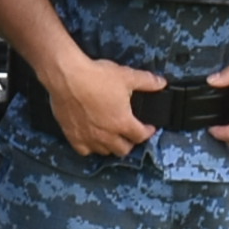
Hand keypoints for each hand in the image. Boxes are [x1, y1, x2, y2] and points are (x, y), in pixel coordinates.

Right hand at [41, 50, 161, 158]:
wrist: (67, 77)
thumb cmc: (95, 77)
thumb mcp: (126, 76)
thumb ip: (147, 82)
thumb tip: (161, 83)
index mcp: (123, 122)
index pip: (141, 136)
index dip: (148, 132)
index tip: (149, 128)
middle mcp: (107, 135)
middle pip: (124, 149)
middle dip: (130, 142)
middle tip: (130, 134)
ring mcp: (89, 138)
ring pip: (105, 152)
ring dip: (111, 146)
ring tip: (112, 137)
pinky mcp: (73, 136)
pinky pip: (84, 151)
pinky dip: (90, 147)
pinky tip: (91, 140)